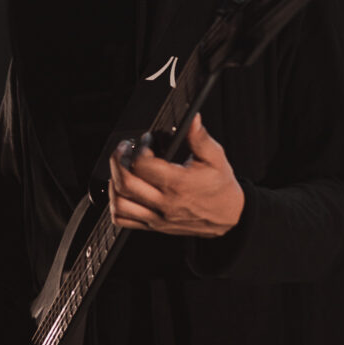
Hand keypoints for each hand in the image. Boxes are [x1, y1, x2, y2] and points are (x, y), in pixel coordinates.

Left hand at [108, 112, 244, 236]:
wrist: (230, 217)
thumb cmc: (221, 187)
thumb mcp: (215, 157)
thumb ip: (200, 137)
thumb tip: (191, 118)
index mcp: (178, 184)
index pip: (143, 165)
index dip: (139, 148)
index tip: (146, 140)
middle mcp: (165, 203)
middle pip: (125, 183)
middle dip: (117, 161)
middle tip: (124, 149)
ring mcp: (157, 217)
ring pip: (119, 204)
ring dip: (114, 183)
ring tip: (121, 169)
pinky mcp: (154, 226)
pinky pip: (123, 220)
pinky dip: (116, 205)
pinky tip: (123, 191)